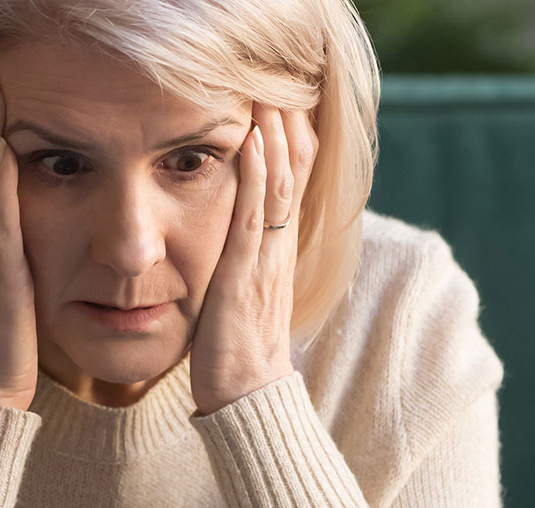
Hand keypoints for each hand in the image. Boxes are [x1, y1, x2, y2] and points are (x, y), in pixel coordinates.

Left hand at [190, 101, 318, 416]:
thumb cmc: (240, 356)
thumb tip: (240, 251)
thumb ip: (246, 270)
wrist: (248, 399)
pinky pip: (253, 213)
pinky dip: (254, 172)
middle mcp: (277, 250)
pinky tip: (251, 139)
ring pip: (277, 182)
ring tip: (268, 90)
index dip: (290, 141)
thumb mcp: (245, 301)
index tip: (281, 102)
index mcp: (277, 254)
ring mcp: (264, 260)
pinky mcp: (244, 274)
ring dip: (273, 132)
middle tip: (278, 80)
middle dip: (287, 124)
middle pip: (294, 172)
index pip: (291, 184)